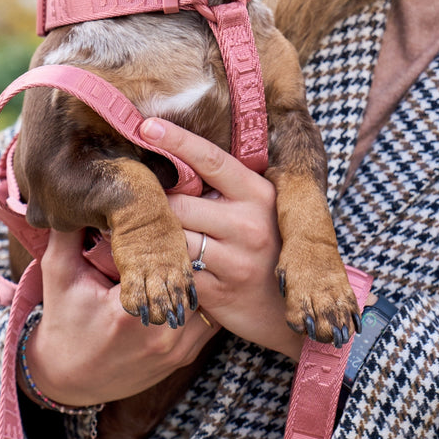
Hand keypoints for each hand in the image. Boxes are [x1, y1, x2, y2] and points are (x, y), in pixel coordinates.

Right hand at [22, 227, 217, 407]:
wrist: (68, 382)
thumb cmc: (63, 324)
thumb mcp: (58, 275)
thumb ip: (68, 234)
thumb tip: (82, 191)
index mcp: (130, 311)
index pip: (171, 259)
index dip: (175, 232)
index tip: (172, 213)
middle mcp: (161, 332)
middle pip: (197, 277)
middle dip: (193, 250)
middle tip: (196, 221)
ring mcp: (177, 348)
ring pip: (210, 298)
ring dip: (202, 274)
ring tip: (199, 247)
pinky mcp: (185, 357)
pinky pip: (211, 320)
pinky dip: (204, 299)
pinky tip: (195, 279)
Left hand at [139, 115, 304, 363]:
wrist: (291, 313)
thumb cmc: (269, 251)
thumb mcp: (261, 211)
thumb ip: (227, 191)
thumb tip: (177, 163)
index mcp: (259, 195)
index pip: (212, 160)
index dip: (177, 141)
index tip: (147, 125)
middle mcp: (249, 224)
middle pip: (179, 204)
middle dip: (159, 207)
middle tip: (147, 209)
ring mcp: (236, 260)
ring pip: (174, 239)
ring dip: (158, 239)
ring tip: (150, 239)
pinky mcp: (220, 292)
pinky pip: (177, 273)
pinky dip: (164, 268)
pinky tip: (162, 267)